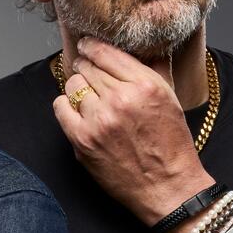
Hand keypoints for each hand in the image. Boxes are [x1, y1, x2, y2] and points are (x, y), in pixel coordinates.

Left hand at [53, 38, 213, 223]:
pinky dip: (65, 105)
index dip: (92, 46)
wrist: (167, 187)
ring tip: (88, 97)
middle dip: (86, 67)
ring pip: (73, 85)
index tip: (87, 46)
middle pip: (88, 67)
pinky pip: (60, 107)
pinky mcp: (82, 140)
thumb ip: (154, 68)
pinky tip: (76, 111)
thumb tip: (143, 45)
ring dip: (78, 88)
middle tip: (88, 71)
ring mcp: (99, 120)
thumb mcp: (170, 98)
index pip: (106, 52)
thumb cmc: (171, 144)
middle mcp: (121, 99)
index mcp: (145, 85)